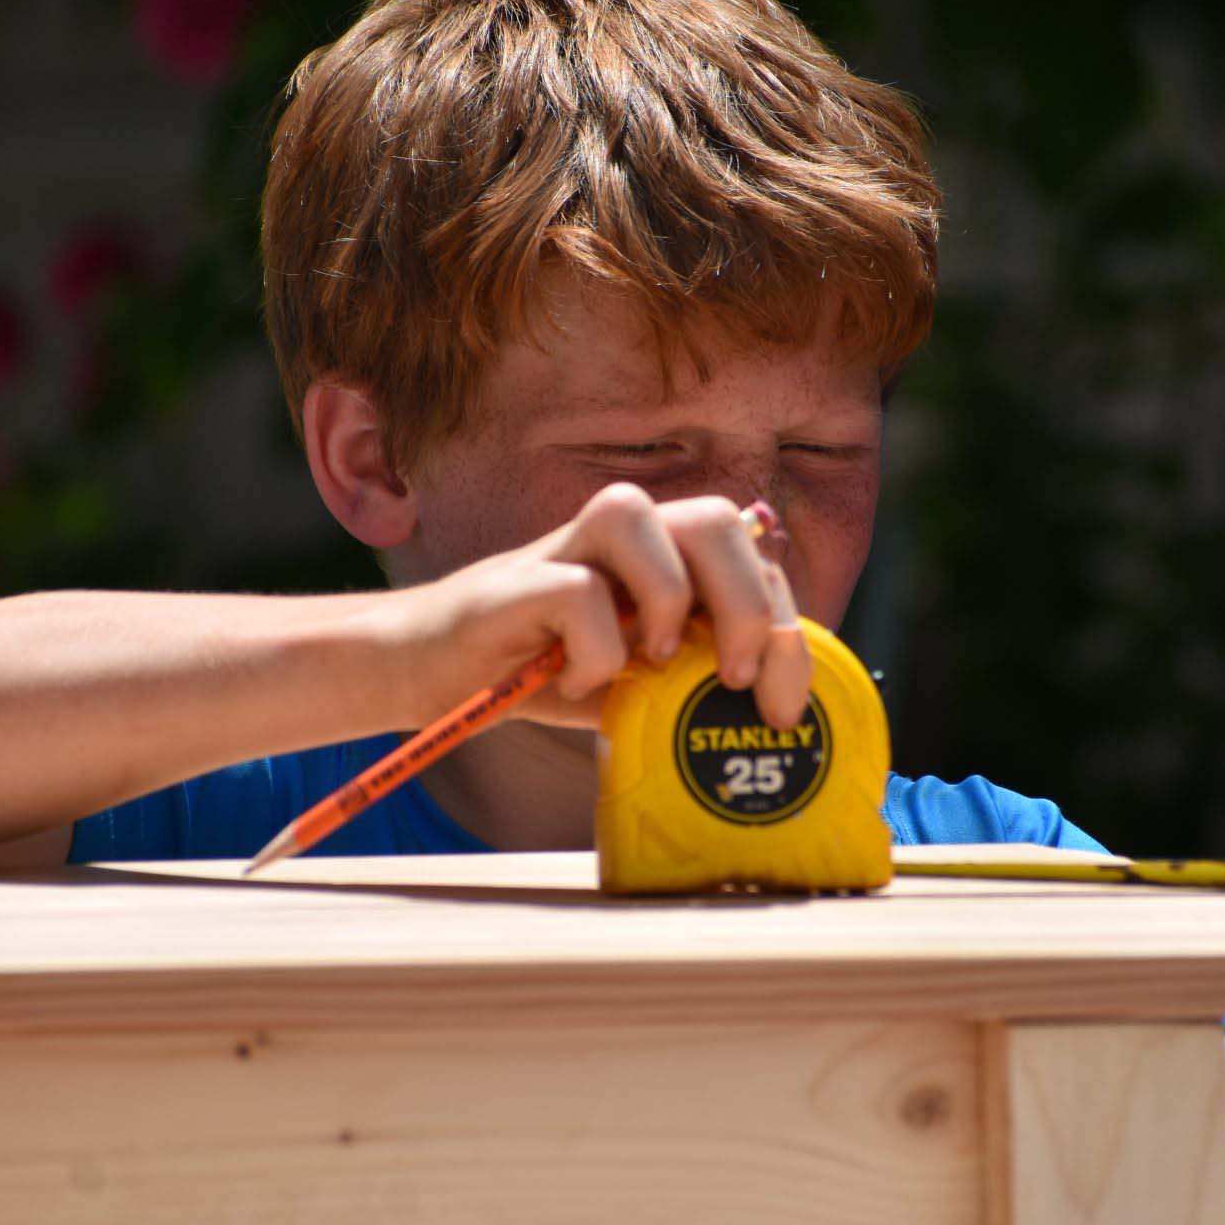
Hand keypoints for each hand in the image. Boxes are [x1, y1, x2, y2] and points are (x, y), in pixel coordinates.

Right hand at [386, 483, 808, 730]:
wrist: (435, 674)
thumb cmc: (547, 674)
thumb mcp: (640, 681)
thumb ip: (696, 673)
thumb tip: (781, 707)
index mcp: (667, 556)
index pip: (756, 559)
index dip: (788, 629)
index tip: (783, 710)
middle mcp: (624, 537)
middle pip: (714, 518)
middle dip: (746, 603)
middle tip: (732, 678)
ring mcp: (566, 548)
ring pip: (640, 515)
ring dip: (668, 597)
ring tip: (653, 662)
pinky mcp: (515, 582)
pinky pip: (575, 590)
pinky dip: (592, 650)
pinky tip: (572, 684)